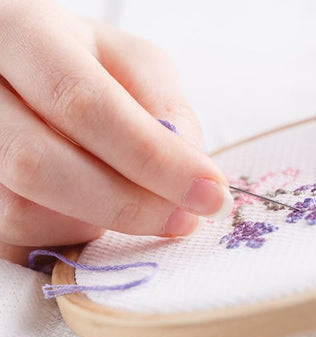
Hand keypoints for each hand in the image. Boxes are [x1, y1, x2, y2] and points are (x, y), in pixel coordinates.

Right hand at [0, 1, 232, 263]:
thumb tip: (192, 174)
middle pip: (38, 165)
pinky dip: (70, 232)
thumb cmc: (89, 67)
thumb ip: (168, 110)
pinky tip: (93, 206)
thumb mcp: (137, 66)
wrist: (28, 76)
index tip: (210, 193)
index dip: (153, 158)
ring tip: (133, 197)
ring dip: (97, 222)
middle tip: (185, 220)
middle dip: (128, 205)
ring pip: (23, 211)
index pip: (83, 104)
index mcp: (25, 35)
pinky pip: (16, 237)